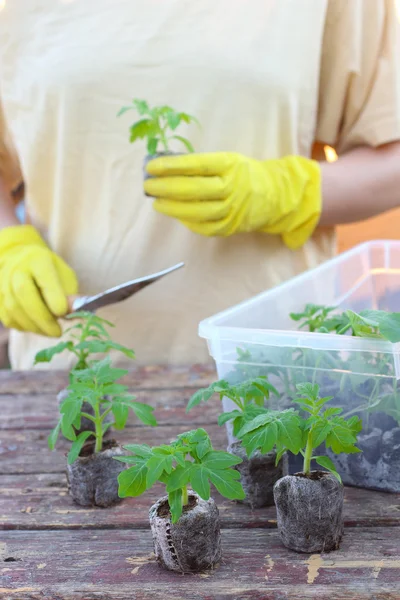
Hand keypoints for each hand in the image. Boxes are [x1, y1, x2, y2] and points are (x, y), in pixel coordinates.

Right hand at [0, 225, 77, 335]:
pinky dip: (24, 327)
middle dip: (42, 317)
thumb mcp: (65, 276)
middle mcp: (16, 269)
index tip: (63, 313)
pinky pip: (7, 317)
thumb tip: (73, 312)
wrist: (22, 262)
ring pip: (13, 308)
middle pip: (24, 293)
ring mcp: (3, 283)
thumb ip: (70, 294)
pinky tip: (37, 328)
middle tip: (58, 332)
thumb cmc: (50, 272)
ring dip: (34, 326)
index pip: (43, 276)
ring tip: (51, 332)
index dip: (52, 296)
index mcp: (38, 260)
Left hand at [145, 152, 320, 248]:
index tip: (151, 167)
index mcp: (230, 165)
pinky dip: (186, 221)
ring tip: (156, 202)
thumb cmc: (242, 174)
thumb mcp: (227, 161)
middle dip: (166, 188)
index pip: (196, 165)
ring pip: (197, 211)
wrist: (273, 196)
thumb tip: (165, 169)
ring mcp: (232, 210)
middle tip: (148, 186)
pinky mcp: (230, 227)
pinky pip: (203, 227)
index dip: (171, 166)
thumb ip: (201, 165)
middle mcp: (233, 187)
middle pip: (194, 190)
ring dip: (172, 207)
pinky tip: (174, 214)